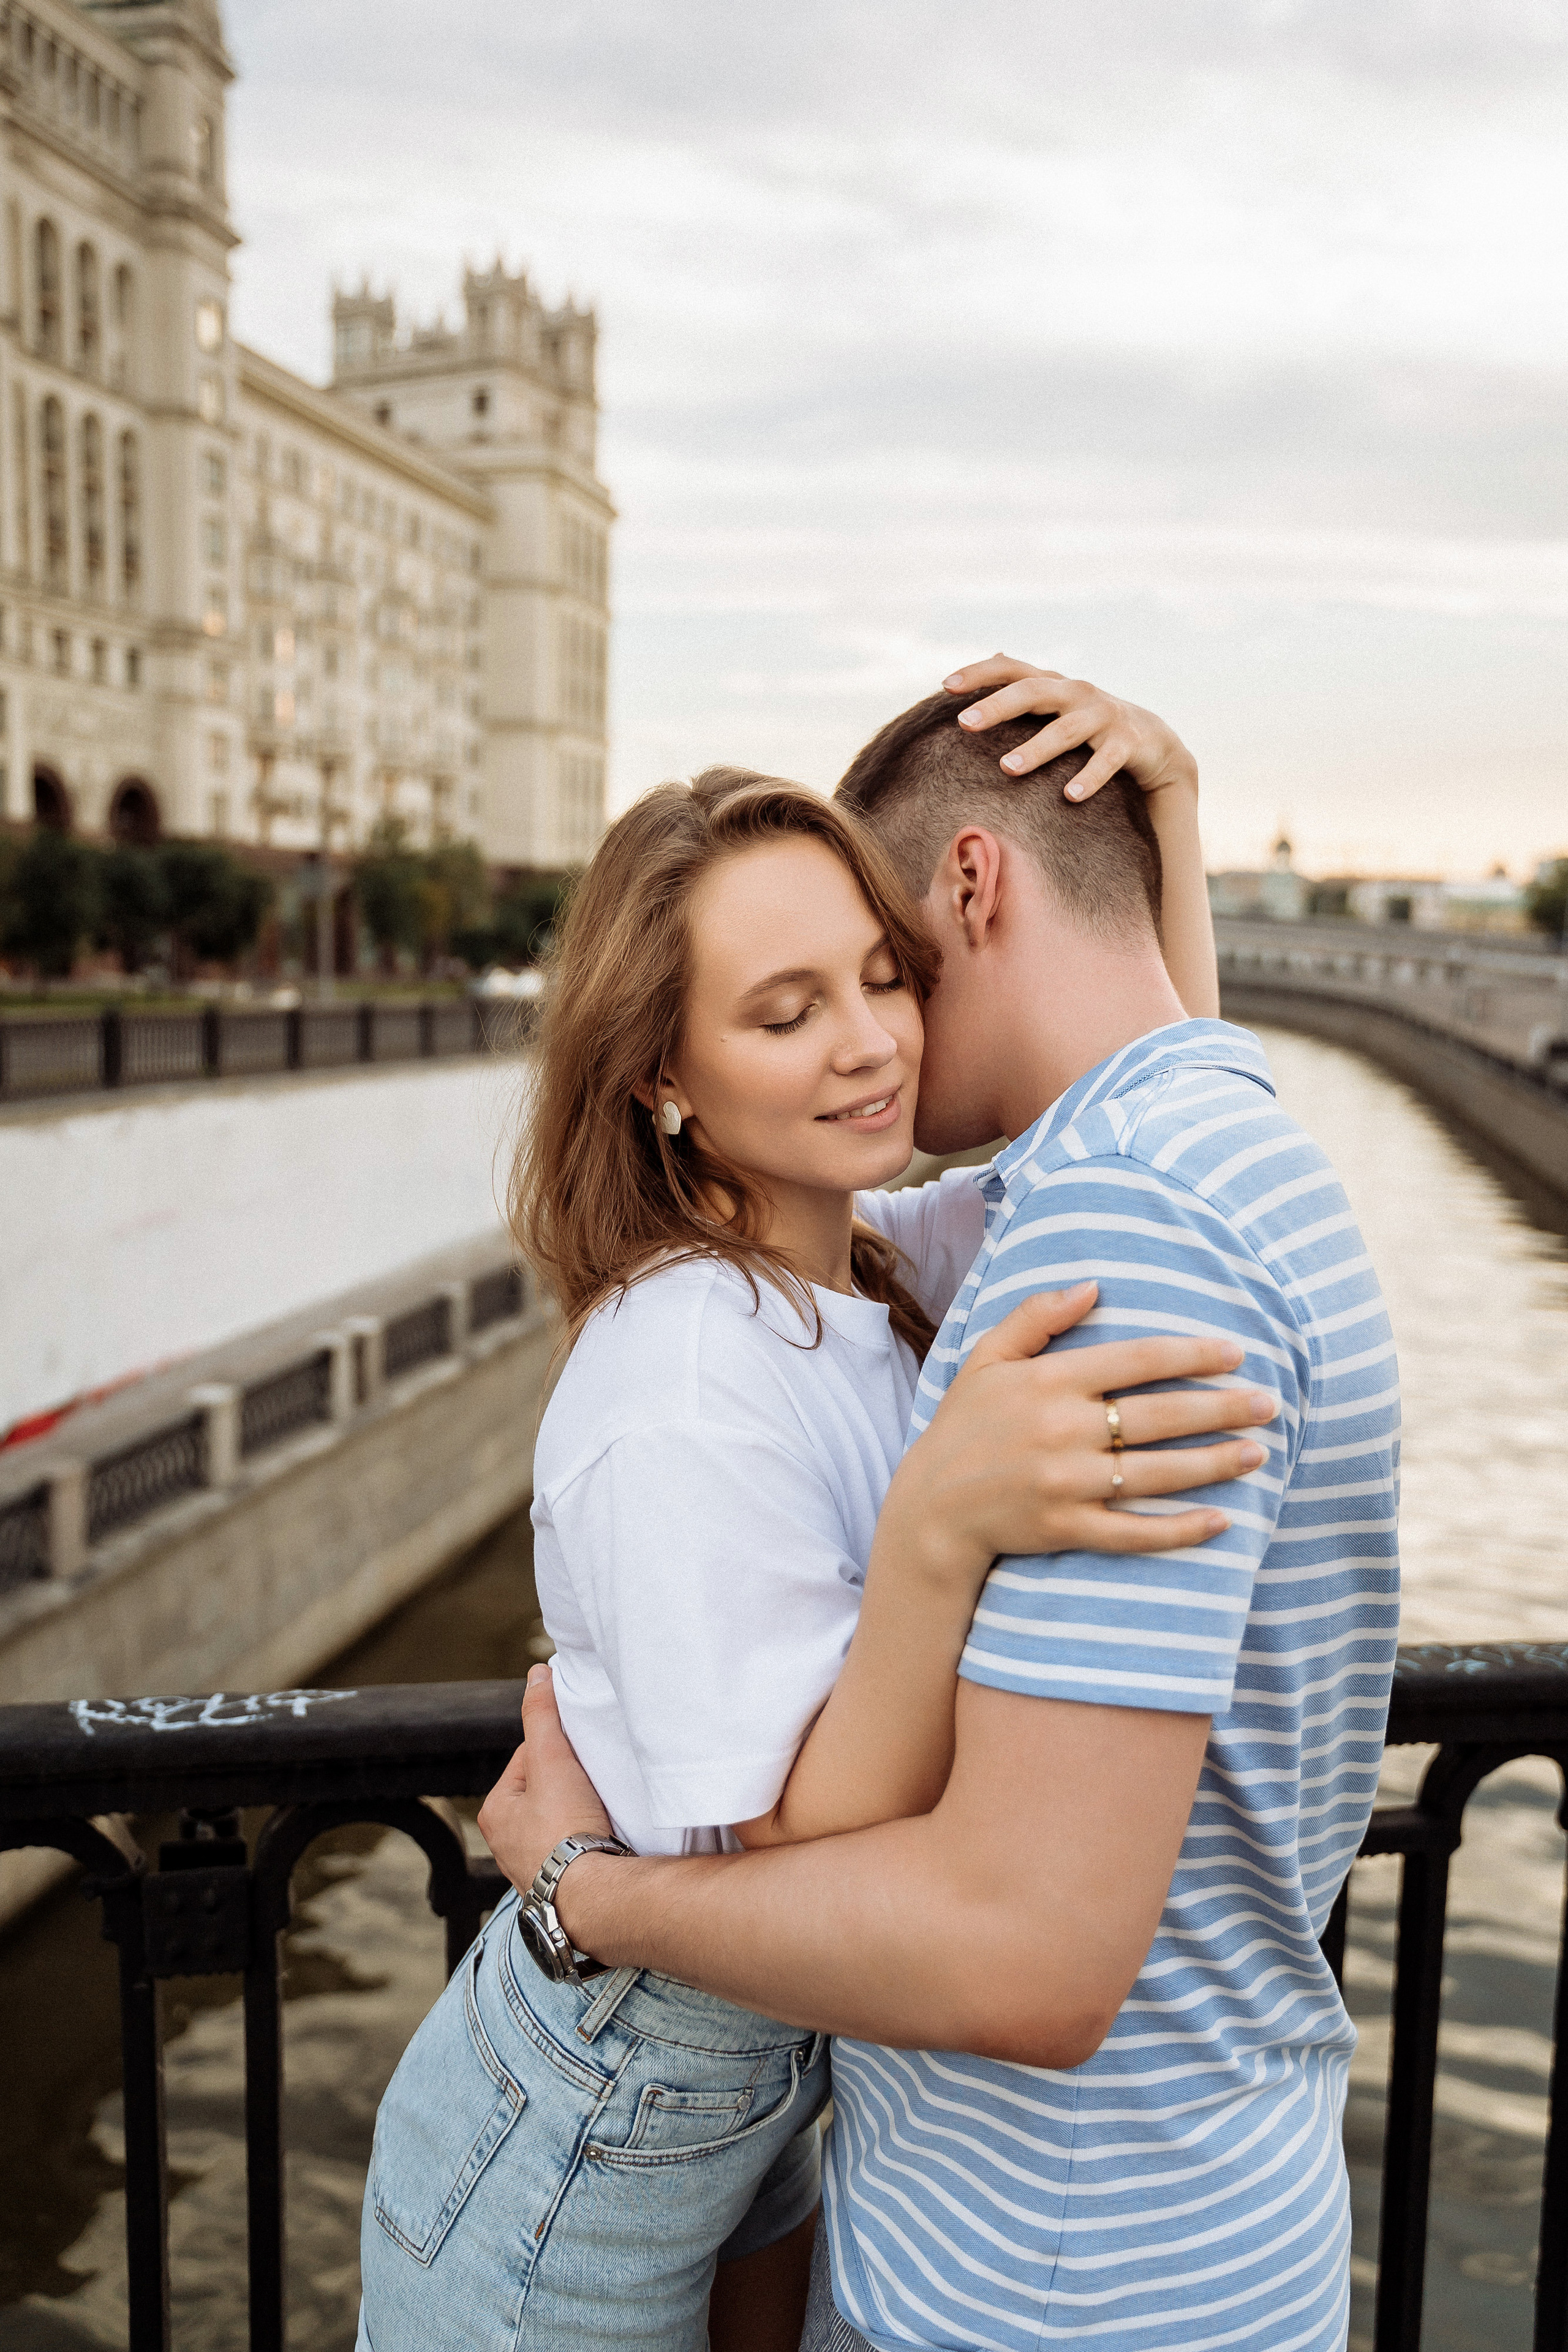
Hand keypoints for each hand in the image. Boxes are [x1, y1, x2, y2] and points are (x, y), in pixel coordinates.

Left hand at [476, 1664, 615, 1896]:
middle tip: (593, 1783)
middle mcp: (506, 1844)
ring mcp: (533, 1867)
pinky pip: (575, 1848)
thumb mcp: (552, 1760)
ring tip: (602, 1809)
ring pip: (562, 1820)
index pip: (528, 1759)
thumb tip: (537, 1674)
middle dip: (570, 1783)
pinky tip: (605, 1835)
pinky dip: (589, 1839)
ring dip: (581, 1812)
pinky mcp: (561, 1884)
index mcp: (495, 1812)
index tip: (578, 1756)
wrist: (592, 1896)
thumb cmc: (565, 1831)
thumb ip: (542, 1715)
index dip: (557, 1750)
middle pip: (546, 1790)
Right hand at [882, 1282, 1274, 1581]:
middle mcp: (1061, 1431)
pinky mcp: (1066, 1529)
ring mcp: (1066, 1484)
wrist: (930, 1509)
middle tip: (1269, 1405)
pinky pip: (1135, 1532)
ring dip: (1215, 1464)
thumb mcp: (986, 1359)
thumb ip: (1036, 1316)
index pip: (1137, 1360)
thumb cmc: (964, 1427)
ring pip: (1157, 1473)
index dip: (1192, 1356)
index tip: (1236, 1354)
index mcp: (1048, 1381)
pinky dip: (1180, 1530)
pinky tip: (1221, 1520)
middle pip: (1159, 1416)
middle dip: (1222, 1410)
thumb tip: (1093, 1285)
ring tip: (1258, 1453)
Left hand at [942, 653, 1198, 808]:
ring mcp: (1103, 716)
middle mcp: (1077, 693)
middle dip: (998, 706)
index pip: (1012, 669)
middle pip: (1034, 692)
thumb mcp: (1058, 704)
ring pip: (1066, 730)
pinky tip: (1069, 797)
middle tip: (964, 723)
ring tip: (1007, 768)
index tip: (945, 686)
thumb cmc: (1090, 725)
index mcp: (1054, 685)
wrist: (1153, 742)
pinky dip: (1089, 778)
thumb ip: (1026, 687)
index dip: (980, 673)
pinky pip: (1106, 761)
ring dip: (1036, 749)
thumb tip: (993, 655)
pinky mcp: (1127, 743)